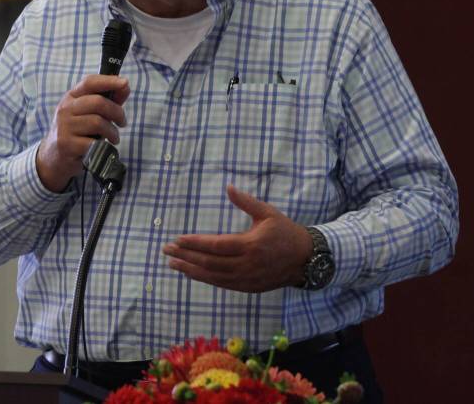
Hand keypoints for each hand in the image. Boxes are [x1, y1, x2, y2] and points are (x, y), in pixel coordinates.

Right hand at [35, 74, 129, 191]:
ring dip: (112, 132)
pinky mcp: (66, 144)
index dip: (109, 80)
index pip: (89, 82)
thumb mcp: (88, 113)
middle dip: (117, 112)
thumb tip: (125, 86)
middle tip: (122, 122)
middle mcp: (65, 109)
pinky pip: (94, 142)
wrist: (54, 157)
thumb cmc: (77, 132)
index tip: (125, 83)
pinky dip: (105, 146)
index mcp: (70, 98)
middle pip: (98, 102)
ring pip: (98, 123)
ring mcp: (64, 127)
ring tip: (114, 138)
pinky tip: (104, 148)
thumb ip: (107, 100)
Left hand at [162, 184, 313, 291]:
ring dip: (191, 270)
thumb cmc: (285, 232)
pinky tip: (192, 273)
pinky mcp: (249, 287)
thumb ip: (246, 202)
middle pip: (209, 263)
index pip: (215, 245)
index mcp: (250, 245)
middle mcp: (247, 265)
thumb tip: (228, 187)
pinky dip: (205, 279)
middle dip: (185, 257)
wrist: (306, 259)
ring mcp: (247, 279)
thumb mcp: (267, 212)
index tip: (177, 240)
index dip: (194, 243)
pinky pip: (222, 284)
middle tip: (166, 251)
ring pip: (213, 277)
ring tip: (173, 264)